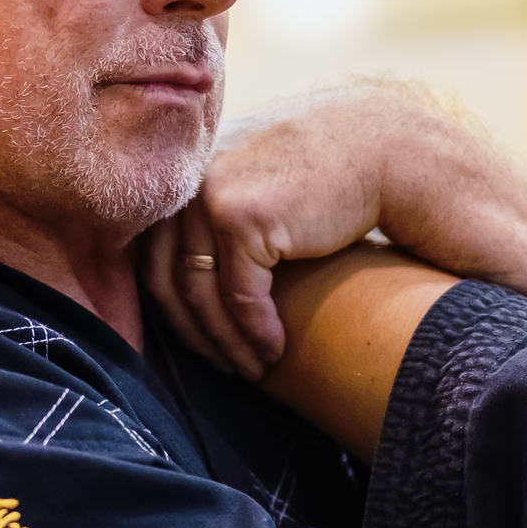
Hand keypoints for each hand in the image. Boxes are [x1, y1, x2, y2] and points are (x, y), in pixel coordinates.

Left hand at [147, 84, 465, 377]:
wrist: (372, 157)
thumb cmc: (320, 186)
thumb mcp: (255, 197)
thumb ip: (217, 226)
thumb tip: (189, 288)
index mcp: (182, 183)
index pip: (154, 263)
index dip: (176, 315)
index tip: (207, 348)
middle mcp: (187, 188)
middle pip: (170, 284)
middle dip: (199, 338)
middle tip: (229, 370)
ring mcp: (209, 199)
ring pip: (202, 297)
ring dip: (228, 344)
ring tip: (254, 370)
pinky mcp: (240, 218)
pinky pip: (240, 296)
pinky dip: (256, 332)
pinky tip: (274, 351)